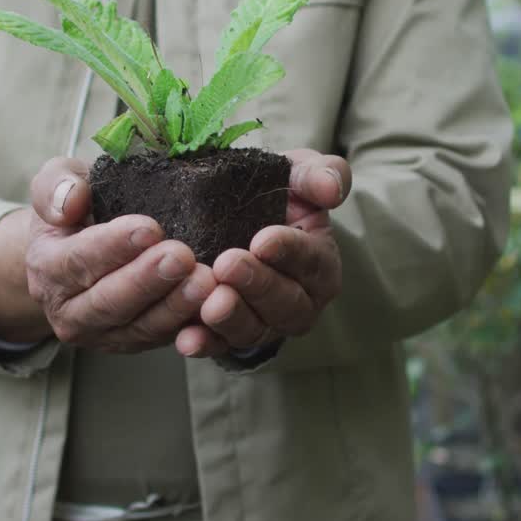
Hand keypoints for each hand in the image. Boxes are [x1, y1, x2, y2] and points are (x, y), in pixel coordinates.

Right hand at [23, 157, 217, 353]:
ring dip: (174, 307)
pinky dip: (189, 326)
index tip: (149, 228)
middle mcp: (68, 310)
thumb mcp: (56, 184)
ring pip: (139, 326)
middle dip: (148, 280)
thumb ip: (56, 186)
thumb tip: (71, 202)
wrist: (73, 252)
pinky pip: (162, 340)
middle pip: (109, 301)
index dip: (113, 246)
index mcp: (47, 267)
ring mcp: (101, 333)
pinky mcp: (132, 342)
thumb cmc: (74, 213)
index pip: (78, 260)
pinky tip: (213, 306)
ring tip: (205, 281)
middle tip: (182, 257)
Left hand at [174, 149, 350, 357]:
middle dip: (257, 285)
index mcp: (320, 263)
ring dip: (232, 318)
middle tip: (228, 265)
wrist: (231, 214)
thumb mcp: (297, 174)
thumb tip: (333, 190)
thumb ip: (318, 174)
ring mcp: (265, 323)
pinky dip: (205, 343)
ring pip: (255, 329)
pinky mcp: (231, 336)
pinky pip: (220, 345)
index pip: (312, 260)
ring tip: (210, 304)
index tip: (262, 240)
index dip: (289, 251)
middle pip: (286, 302)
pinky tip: (187, 339)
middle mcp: (300, 301)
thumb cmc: (273, 195)